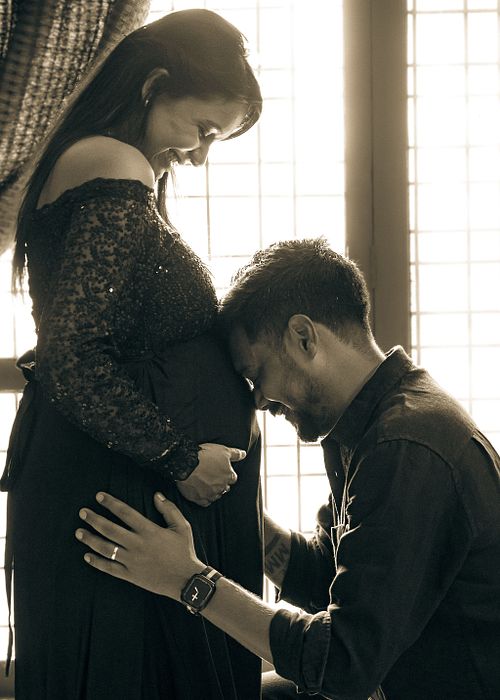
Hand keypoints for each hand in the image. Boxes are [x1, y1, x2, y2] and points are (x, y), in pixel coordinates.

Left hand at [76, 492, 202, 598]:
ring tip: (79, 532)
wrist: (185, 579)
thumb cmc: (184, 551)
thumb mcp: (182, 527)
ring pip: (106, 548)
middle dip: (94, 520)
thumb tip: (156, 495)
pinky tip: (87, 556)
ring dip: (91, 539)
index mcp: (149, 531)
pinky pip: (110, 568)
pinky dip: (97, 562)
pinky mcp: (130, 575)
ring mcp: (132, 561)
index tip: (99, 496)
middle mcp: (138, 545)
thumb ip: (169, 509)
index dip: (111, 503)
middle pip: (110, 530)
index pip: (126, 513)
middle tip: (82, 512)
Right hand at [176, 442, 244, 506]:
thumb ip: (235, 454)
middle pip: (225, 487)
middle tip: (212, 476)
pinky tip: (201, 492)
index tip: (221, 470)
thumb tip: (244, 454)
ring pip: (216, 495)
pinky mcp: (200, 499)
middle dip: (221, 483)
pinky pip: (206, 502)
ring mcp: (210, 494)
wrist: (185, 463)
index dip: (227, 473)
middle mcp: (221, 486)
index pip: (233, 478)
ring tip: (206, 483)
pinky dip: (205, 498)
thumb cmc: (204, 455)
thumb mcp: (223, 450)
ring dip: (213, 490)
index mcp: (228, 475)